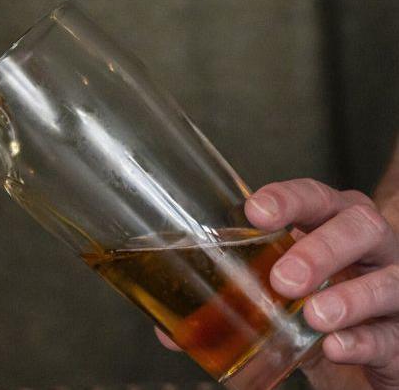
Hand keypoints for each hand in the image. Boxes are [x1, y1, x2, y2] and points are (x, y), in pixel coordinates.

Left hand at [156, 179, 398, 388]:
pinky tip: (336, 346)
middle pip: (360, 227)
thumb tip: (168, 330)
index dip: (288, 200)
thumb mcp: (274, 294)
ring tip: (313, 315)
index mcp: (331, 222)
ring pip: (388, 280)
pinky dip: (364, 340)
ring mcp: (394, 287)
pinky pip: (391, 334)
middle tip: (284, 278)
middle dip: (322, 248)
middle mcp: (370, 247)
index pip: (315, 197)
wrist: (367, 342)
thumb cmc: (315, 300)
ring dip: (350, 297)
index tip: (255, 213)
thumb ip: (226, 304)